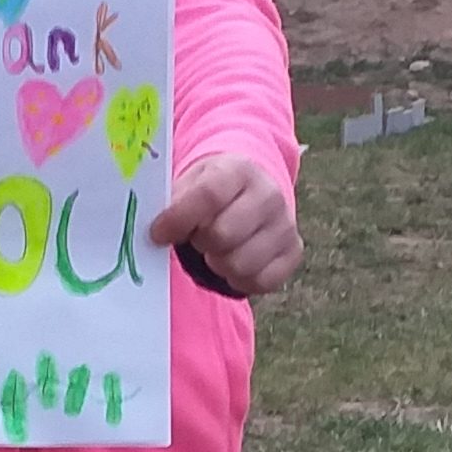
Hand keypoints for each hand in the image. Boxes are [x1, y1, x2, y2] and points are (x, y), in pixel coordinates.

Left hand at [151, 151, 302, 298]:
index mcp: (239, 169)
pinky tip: (233, 263)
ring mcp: (285, 224)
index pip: (209, 196)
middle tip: (197, 238)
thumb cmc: (212, 189)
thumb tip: (157, 232)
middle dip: (200, 243)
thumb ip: (174, 202)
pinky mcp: (294, 252)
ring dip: (218, 264)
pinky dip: (240, 280)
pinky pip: (261, 282)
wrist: (251, 188)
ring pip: (240, 264)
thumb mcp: (191, 181)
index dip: (179, 219)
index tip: (158, 234)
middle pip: (222, 235)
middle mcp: (268, 195)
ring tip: (215, 251)